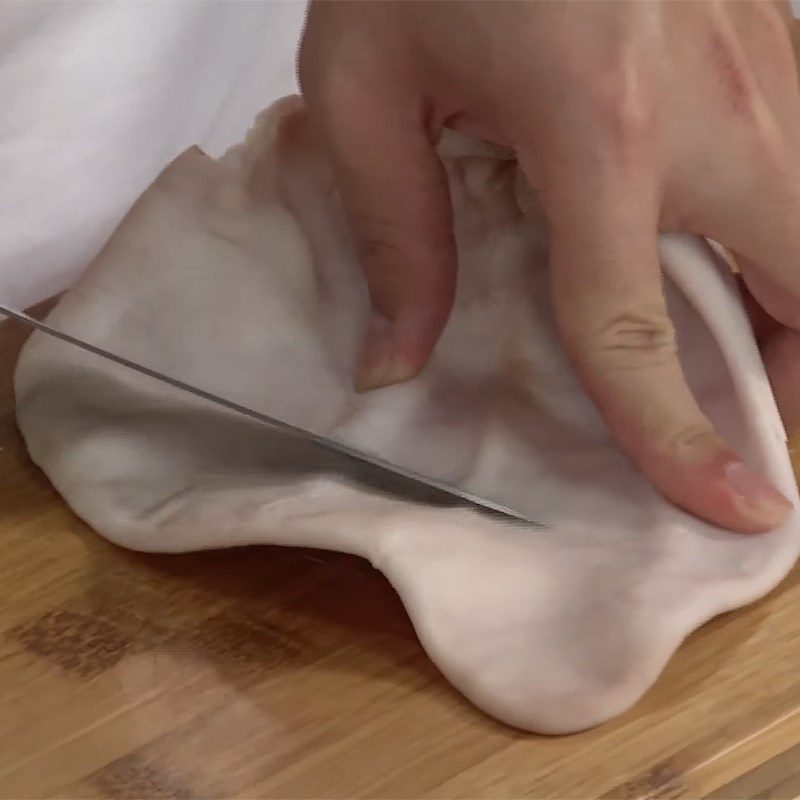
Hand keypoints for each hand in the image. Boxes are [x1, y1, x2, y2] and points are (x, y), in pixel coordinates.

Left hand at [299, 0, 799, 532]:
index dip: (682, 438)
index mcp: (600, 133)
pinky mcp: (781, 30)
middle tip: (762, 437)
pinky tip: (750, 251)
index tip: (733, 509)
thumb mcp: (369, 82)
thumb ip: (395, 233)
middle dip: (798, 387)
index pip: (641, 332)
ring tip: (768, 369)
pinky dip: (794, 237)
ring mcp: (771, 60)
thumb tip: (396, 360)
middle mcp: (717, 108)